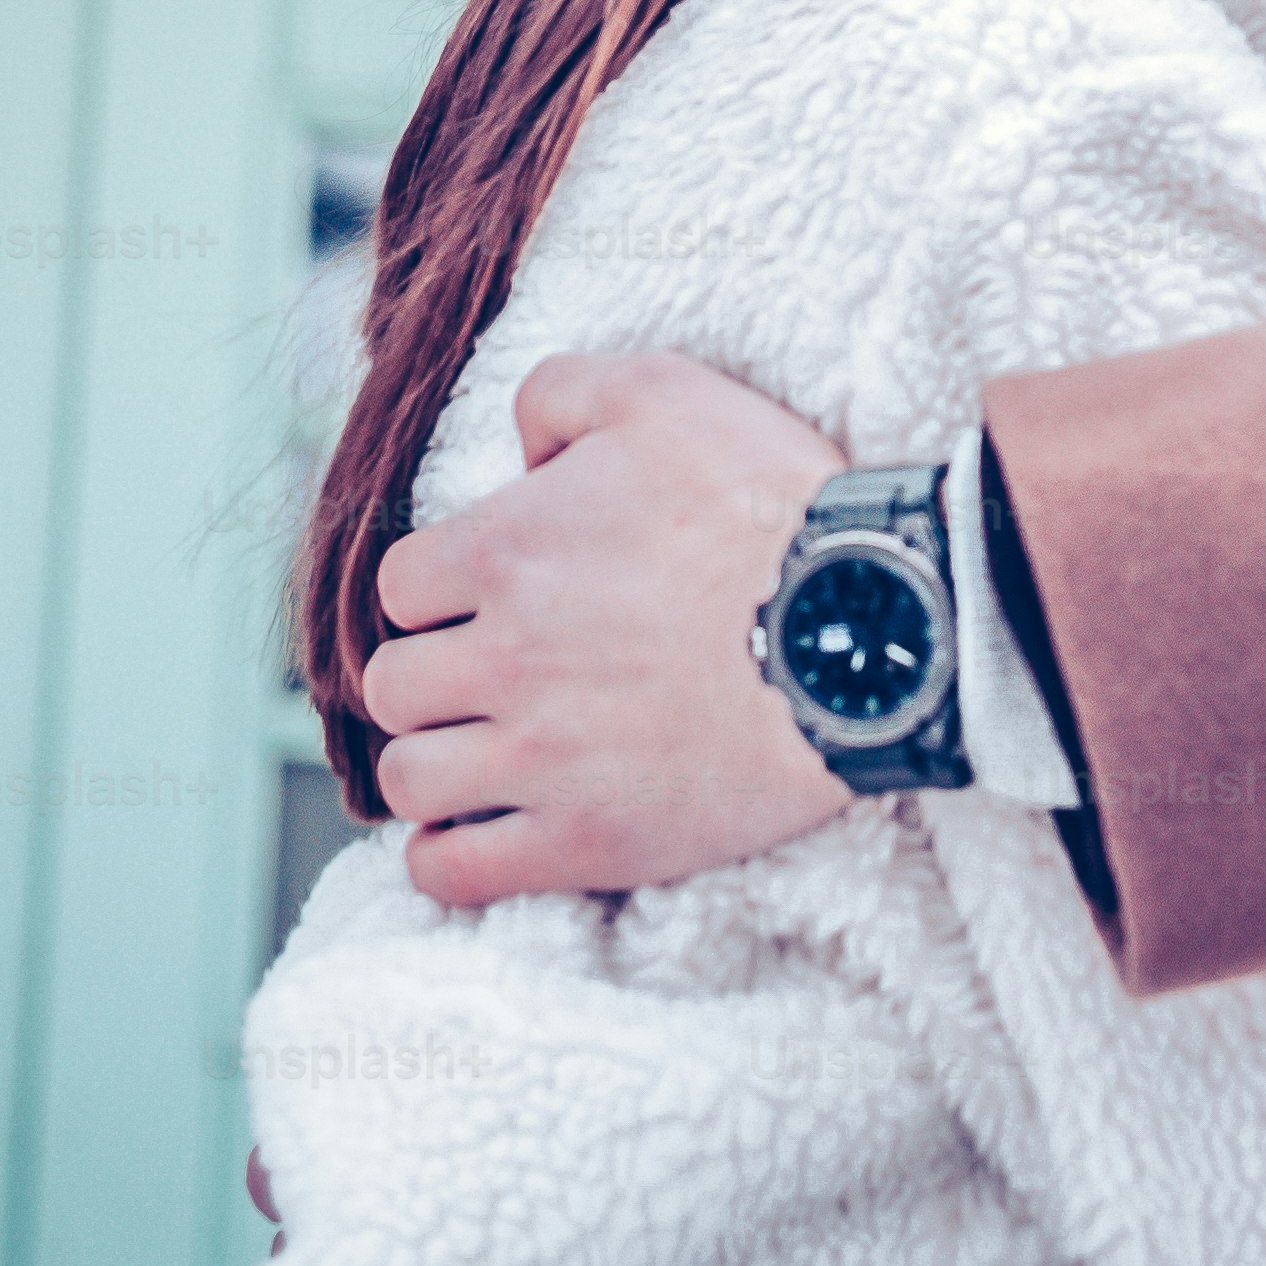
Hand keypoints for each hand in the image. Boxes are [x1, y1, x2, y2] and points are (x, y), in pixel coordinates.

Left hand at [360, 351, 849, 904]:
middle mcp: (504, 658)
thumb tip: (516, 453)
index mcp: (505, 551)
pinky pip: (456, 874)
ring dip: (433, 765)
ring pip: (408, 781)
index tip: (487, 600)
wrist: (873, 627)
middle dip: (431, 676)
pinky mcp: (587, 842)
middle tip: (489, 676)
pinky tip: (474, 835)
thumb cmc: (772, 505)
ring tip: (480, 756)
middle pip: (392, 686)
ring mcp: (541, 760)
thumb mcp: (663, 391)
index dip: (440, 589)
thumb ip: (559, 394)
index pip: (400, 584)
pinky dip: (446, 860)